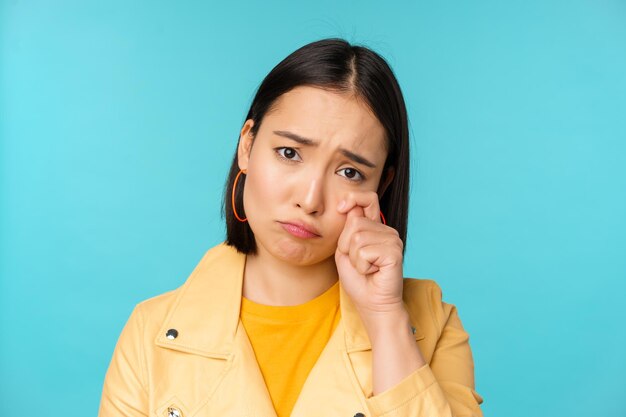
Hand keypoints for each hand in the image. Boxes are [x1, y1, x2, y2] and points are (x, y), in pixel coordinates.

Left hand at [335, 191, 405, 329]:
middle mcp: (387, 231)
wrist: (372, 305)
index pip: (368, 199)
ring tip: (366, 268)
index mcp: (375, 228)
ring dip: (354, 258)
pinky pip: (365, 252)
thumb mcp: (345, 250)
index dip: (353, 198)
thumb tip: (351, 208)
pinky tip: (373, 272)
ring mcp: (393, 240)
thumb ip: (348, 229)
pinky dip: (362, 266)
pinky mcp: (394, 252)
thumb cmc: (359, 280)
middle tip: (358, 262)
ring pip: (358, 238)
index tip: (341, 207)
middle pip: (355, 222)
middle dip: (347, 245)